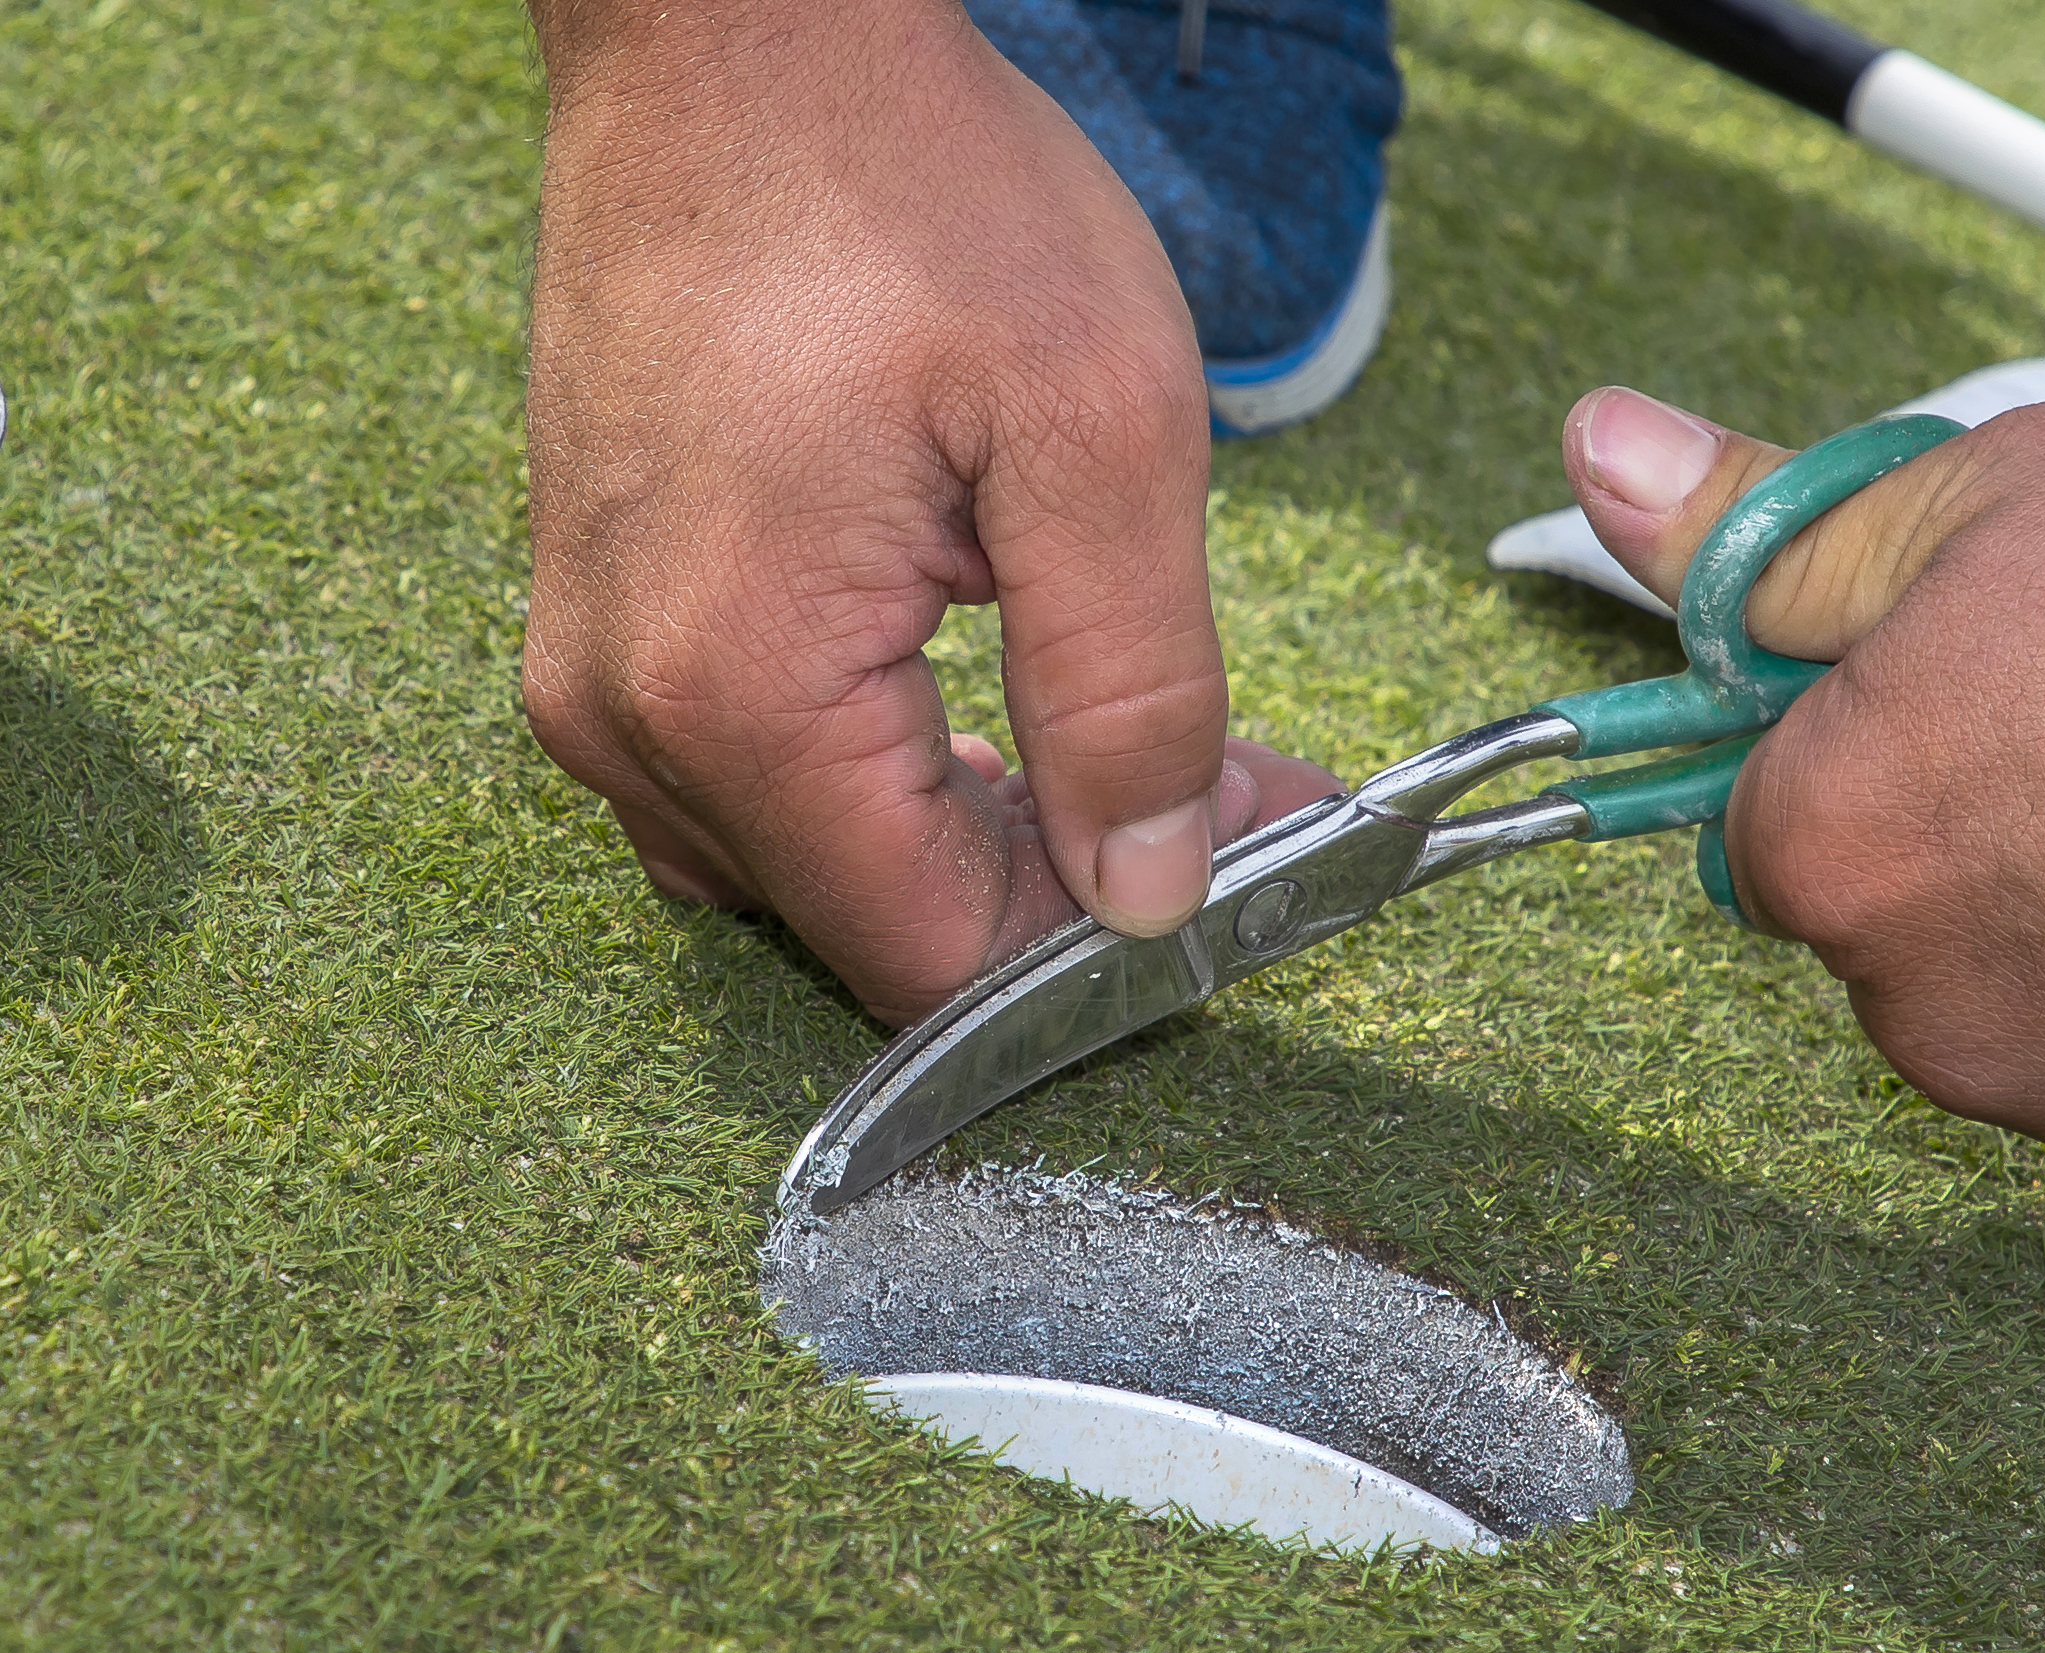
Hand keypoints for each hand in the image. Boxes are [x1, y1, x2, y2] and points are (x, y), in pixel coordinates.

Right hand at [519, 0, 1336, 1023]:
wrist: (737, 37)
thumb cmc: (915, 192)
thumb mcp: (1099, 434)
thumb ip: (1133, 692)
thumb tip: (1150, 897)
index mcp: (741, 692)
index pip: (935, 959)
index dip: (1104, 945)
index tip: (1238, 853)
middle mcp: (628, 718)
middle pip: (873, 928)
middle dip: (1060, 889)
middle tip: (1228, 782)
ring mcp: (598, 673)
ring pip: (815, 871)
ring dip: (978, 839)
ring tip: (1127, 736)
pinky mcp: (607, 623)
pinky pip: (754, 785)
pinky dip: (885, 780)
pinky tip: (986, 700)